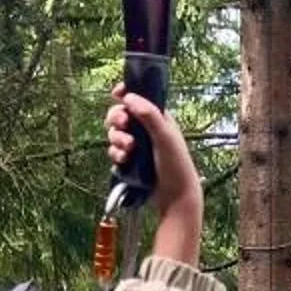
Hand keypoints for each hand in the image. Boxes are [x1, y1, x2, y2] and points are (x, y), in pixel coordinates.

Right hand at [106, 90, 198, 215]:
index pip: (138, 97)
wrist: (175, 197)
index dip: (125, 93)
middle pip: (120, 114)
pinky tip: (124, 160)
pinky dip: (116, 154)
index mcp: (158, 117)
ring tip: (128, 149)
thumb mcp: (164, 136)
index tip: (116, 93)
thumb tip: (128, 97)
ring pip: (115, 133)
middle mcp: (146, 129)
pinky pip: (114, 151)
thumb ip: (149, 115)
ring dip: (116, 138)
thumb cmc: (176, 164)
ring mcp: (137, 145)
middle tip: (122, 124)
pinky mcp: (129, 161)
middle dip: (116, 118)